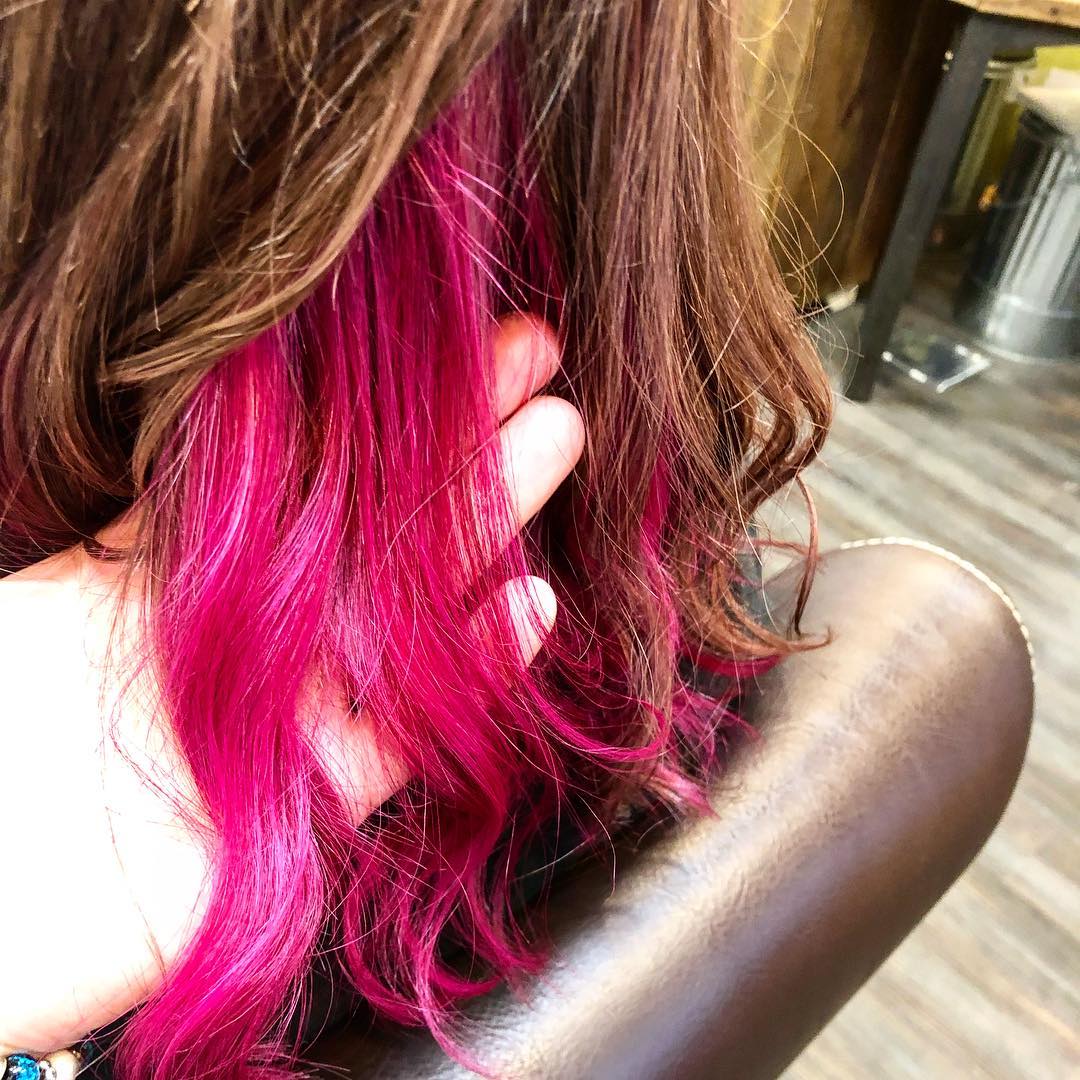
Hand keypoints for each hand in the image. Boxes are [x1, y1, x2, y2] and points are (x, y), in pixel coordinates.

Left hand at [0, 316, 582, 1053]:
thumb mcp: (39, 603)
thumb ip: (129, 514)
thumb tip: (211, 394)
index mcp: (166, 570)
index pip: (293, 461)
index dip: (374, 395)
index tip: (440, 330)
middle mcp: (243, 631)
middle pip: (370, 520)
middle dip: (454, 434)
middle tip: (534, 359)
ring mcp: (285, 715)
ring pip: (408, 608)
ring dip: (485, 527)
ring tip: (556, 436)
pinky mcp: (313, 807)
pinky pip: (407, 734)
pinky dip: (477, 673)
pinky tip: (532, 605)